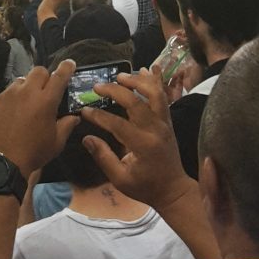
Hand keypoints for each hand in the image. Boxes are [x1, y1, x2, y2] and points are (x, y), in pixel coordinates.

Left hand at [0, 60, 78, 177]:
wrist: (1, 164)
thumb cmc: (33, 153)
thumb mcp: (56, 142)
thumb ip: (67, 125)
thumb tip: (75, 117)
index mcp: (46, 101)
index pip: (59, 76)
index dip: (66, 67)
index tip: (69, 63)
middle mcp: (27, 92)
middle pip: (39, 71)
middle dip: (45, 77)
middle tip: (46, 90)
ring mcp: (9, 95)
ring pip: (22, 80)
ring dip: (28, 86)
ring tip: (28, 101)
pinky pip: (8, 91)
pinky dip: (14, 97)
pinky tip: (14, 111)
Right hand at [81, 68, 193, 211]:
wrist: (173, 190)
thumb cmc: (145, 187)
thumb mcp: (120, 179)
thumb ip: (103, 157)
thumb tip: (86, 137)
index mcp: (143, 145)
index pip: (117, 124)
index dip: (99, 116)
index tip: (84, 110)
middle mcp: (156, 129)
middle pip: (136, 102)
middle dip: (115, 91)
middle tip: (97, 86)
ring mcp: (165, 123)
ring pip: (155, 93)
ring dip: (138, 81)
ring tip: (120, 76)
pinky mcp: (168, 121)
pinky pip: (164, 96)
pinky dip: (155, 82)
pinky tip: (147, 69)